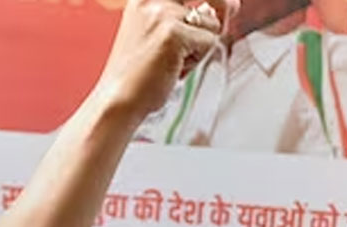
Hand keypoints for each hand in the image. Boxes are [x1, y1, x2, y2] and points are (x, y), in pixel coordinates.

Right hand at [93, 0, 237, 119]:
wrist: (120, 97)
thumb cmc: (141, 72)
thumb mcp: (164, 35)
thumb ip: (189, 18)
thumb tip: (223, 7)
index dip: (214, 2)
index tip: (226, 5)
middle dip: (222, 6)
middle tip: (218, 20)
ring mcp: (162, 13)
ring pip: (212, 24)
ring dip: (200, 46)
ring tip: (175, 60)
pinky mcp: (173, 33)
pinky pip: (209, 42)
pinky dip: (197, 60)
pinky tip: (175, 68)